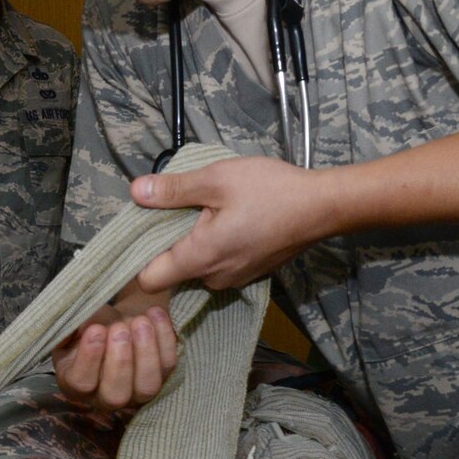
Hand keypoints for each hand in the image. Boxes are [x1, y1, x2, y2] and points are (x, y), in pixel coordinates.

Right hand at [52, 293, 176, 411]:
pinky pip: (168, 364)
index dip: (89, 358)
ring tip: (141, 322)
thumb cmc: (91, 325)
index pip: (81, 382)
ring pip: (147, 386)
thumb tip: (81, 327)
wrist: (117, 322)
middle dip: (120, 361)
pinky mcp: (162, 378)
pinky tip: (155, 313)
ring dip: (146, 353)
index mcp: (76, 384)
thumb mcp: (76, 324)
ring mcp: (137, 392)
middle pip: (116, 395)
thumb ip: (74, 327)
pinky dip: (164, 338)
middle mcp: (106, 396)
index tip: (96, 329)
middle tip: (119, 328)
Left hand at [132, 155, 337, 291]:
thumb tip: (136, 192)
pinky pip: (218, 266)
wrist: (323, 207)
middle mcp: (215, 277)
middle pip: (171, 272)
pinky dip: (215, 247)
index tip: (140, 232)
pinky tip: (228, 221)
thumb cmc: (271, 190)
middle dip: (167, 244)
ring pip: (196, 268)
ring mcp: (235, 279)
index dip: (137, 258)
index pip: (149, 280)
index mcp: (200, 258)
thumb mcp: (216, 179)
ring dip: (193, 244)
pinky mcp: (250, 273)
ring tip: (206, 212)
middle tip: (176, 210)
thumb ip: (173, 189)